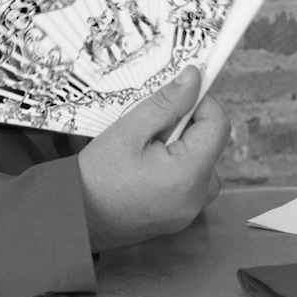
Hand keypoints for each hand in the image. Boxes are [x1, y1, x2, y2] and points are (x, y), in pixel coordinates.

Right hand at [77, 65, 229, 251]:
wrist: (78, 217)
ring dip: (181, 145)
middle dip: (186, 125)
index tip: (178, 93)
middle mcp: (196, 197)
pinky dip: (176, 166)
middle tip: (151, 124)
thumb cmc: (97, 176)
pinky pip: (191, 182)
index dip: (202, 102)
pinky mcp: (180, 216)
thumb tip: (193, 79)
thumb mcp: (128, 130)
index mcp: (187, 175)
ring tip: (146, 147)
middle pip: (211, 144)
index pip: (218, 125)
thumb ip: (166, 103)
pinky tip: (147, 165)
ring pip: (203, 162)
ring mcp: (189, 211)